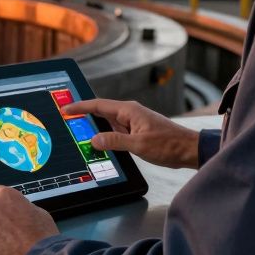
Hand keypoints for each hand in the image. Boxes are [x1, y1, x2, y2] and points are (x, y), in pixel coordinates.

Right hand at [62, 98, 199, 168]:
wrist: (189, 149)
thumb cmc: (169, 145)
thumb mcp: (139, 145)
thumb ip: (115, 141)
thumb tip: (94, 139)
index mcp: (129, 111)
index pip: (98, 105)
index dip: (80, 107)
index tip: (66, 108)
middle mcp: (130, 113)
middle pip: (101, 111)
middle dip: (83, 115)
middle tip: (67, 118)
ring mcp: (134, 121)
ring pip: (108, 122)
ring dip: (95, 126)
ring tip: (78, 131)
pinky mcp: (137, 130)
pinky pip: (116, 129)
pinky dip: (106, 134)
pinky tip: (100, 141)